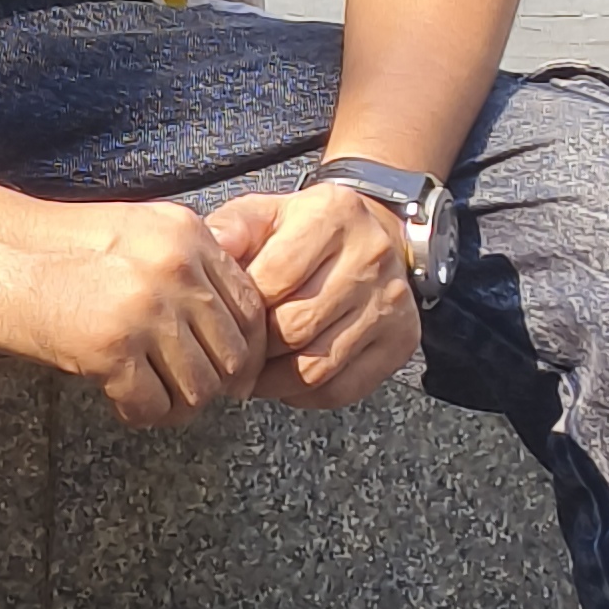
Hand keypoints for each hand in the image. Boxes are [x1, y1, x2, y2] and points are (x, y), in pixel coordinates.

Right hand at [0, 196, 270, 424]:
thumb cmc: (46, 245)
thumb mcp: (131, 233)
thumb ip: (181, 266)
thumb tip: (221, 330)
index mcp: (186, 233)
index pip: (251, 307)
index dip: (245, 349)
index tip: (226, 372)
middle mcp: (176, 268)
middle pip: (234, 352)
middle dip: (217, 384)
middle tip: (187, 395)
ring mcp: (145, 308)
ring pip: (200, 387)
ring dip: (179, 404)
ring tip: (151, 401)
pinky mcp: (110, 347)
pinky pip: (153, 405)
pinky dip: (141, 414)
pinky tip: (120, 404)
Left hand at [202, 182, 421, 409]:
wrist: (373, 236)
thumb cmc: (305, 231)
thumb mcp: (266, 214)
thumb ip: (232, 229)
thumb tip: (208, 247)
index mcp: (333, 215)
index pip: (273, 280)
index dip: (239, 310)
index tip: (221, 320)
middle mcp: (370, 256)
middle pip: (295, 328)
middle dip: (254, 349)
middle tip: (232, 355)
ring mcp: (390, 302)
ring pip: (316, 367)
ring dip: (273, 380)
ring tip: (252, 372)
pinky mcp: (400, 340)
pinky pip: (341, 388)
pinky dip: (304, 395)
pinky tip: (286, 380)